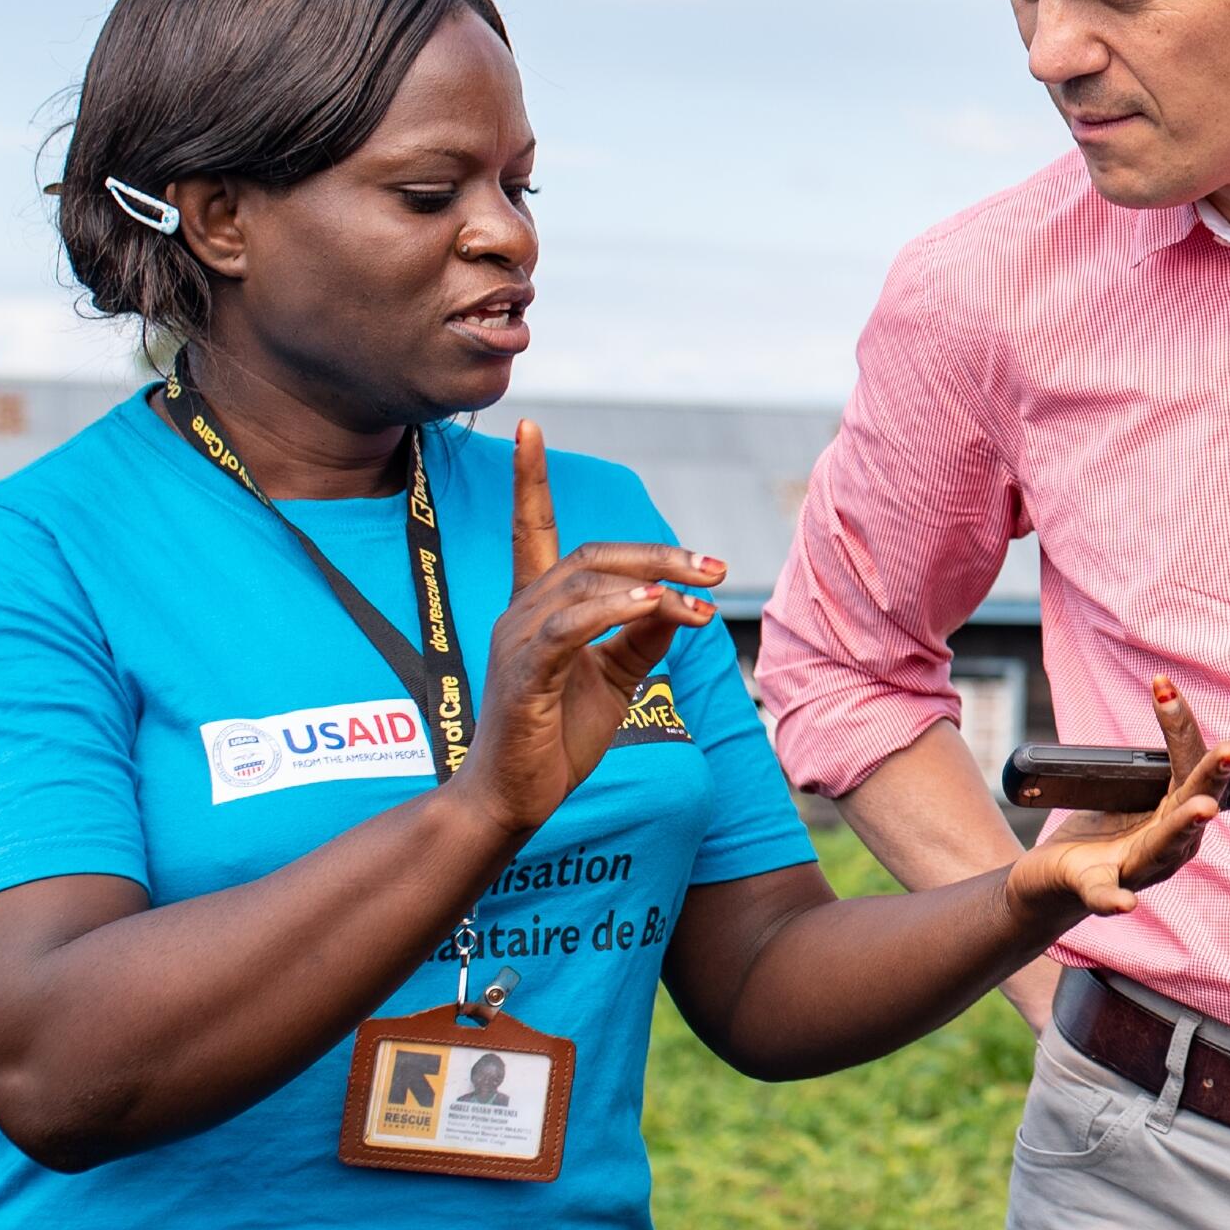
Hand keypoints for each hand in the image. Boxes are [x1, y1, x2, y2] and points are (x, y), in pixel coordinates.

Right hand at [457, 425, 727, 836]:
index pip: (532, 529)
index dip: (530, 480)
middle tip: (716, 568)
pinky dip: (614, 611)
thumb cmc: (556, 739)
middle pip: (591, 554)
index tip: (528, 428)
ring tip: (702, 596)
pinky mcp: (523, 674)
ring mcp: (517, 640)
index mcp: (537, 607)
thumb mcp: (616, 678)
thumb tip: (681, 600)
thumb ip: (644, 636)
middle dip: (658, 554)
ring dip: (652, 583)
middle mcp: (521, 612)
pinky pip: (570, 627)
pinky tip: (655, 609)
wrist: (513, 801)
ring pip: (585, 583)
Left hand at [1003, 677, 1229, 923]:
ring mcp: (1139, 869)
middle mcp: (1170, 843)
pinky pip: (1107, 895)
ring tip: (1202, 809)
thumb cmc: (1099, 832)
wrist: (1054, 881)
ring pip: (1165, 846)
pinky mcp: (1097, 887)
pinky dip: (1115, 899)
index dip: (1180, 724)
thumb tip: (1165, 696)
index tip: (1162, 683)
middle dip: (1213, 774)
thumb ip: (1149, 763)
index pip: (1189, 764)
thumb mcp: (1128, 792)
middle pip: (1193, 801)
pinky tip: (1125, 902)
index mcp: (1175, 812)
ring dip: (1184, 826)